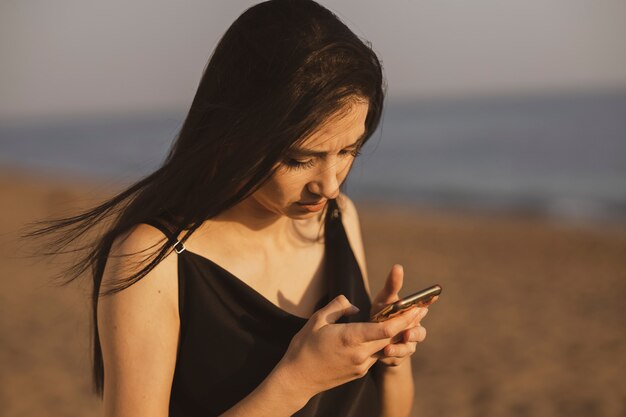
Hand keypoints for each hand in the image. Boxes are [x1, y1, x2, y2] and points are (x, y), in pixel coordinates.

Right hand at [275, 294, 422, 400]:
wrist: (297, 379)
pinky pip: (374, 355)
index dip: (404, 318)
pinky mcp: (359, 372)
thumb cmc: (304, 347)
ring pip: (385, 347)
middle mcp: (360, 354)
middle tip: (421, 309)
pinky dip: (382, 344)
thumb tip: (355, 308)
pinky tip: (384, 335)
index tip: (416, 307)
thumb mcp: (317, 319)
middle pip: (391, 337)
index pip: (385, 328)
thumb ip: (339, 307)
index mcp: (351, 338)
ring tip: (409, 320)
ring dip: (397, 334)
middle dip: (407, 323)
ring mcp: (361, 365)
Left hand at [370, 264, 432, 366]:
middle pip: (420, 332)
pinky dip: (390, 356)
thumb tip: (398, 267)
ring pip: (409, 347)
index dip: (430, 300)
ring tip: (388, 348)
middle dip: (414, 332)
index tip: (433, 296)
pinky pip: (397, 358)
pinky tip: (382, 354)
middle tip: (407, 332)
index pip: (425, 305)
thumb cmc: (381, 314)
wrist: (371, 340)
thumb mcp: (384, 300)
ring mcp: (408, 344)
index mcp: (412, 313)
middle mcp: (414, 329)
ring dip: (400, 348)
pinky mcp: (397, 357)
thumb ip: (392, 285)